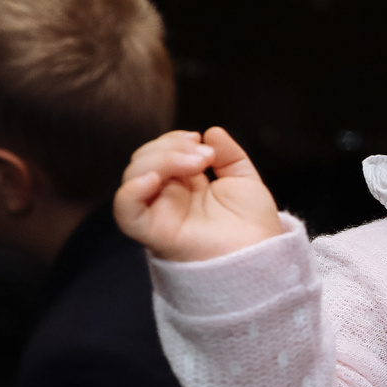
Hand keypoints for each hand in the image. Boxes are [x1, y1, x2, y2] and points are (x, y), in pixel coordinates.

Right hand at [113, 127, 284, 261]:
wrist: (261, 256)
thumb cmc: (254, 225)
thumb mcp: (244, 179)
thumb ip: (228, 154)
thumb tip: (211, 131)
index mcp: (184, 185)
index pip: (160, 152)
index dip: (173, 140)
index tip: (198, 139)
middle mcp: (167, 198)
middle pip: (144, 160)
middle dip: (168, 147)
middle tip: (202, 155)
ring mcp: (159, 214)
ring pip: (134, 177)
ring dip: (160, 160)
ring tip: (195, 163)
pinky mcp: (154, 232)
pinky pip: (125, 212)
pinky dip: (131, 191)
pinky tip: (154, 179)